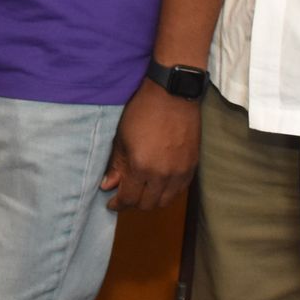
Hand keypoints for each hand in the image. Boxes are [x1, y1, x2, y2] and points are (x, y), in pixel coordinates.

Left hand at [100, 79, 200, 210]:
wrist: (172, 95)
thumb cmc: (142, 112)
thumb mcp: (122, 137)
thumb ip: (116, 165)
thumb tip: (108, 186)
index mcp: (141, 167)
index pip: (129, 199)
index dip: (118, 204)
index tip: (112, 203)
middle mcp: (162, 175)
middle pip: (147, 205)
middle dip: (133, 203)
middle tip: (126, 194)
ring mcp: (180, 172)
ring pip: (165, 201)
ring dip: (152, 200)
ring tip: (143, 190)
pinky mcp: (192, 167)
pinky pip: (179, 190)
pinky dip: (168, 192)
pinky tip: (159, 183)